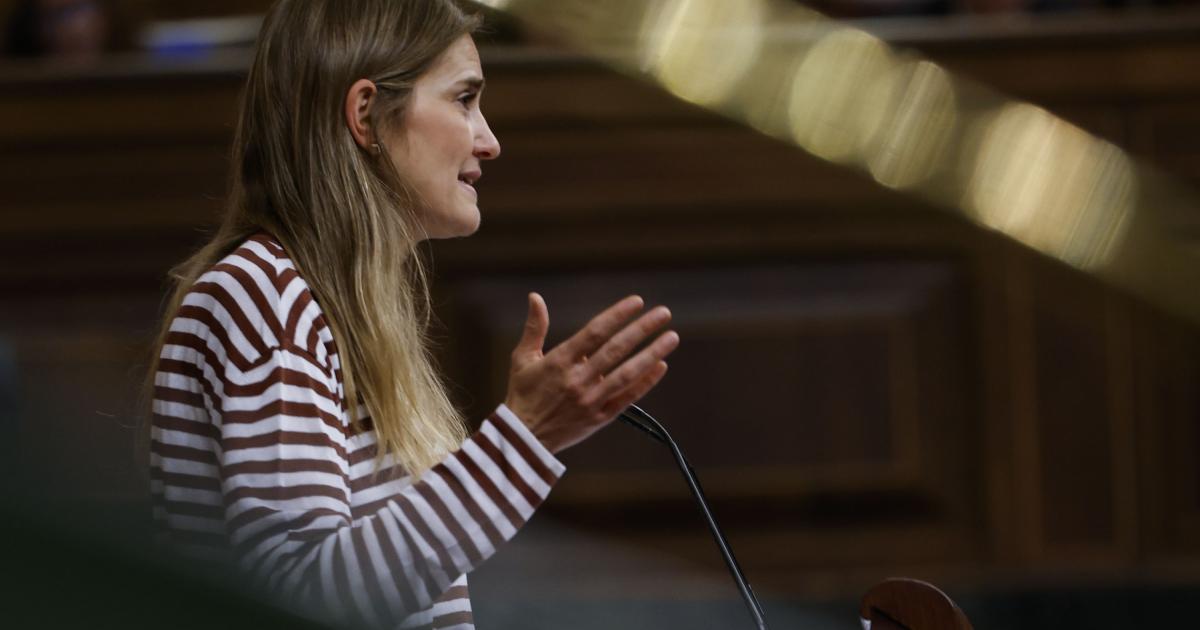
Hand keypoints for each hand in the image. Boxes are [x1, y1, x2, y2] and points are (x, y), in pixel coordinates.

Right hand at [504, 293, 678, 453]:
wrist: (523, 439)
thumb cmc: (523, 394)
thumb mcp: (522, 358)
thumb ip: (534, 327)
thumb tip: (535, 297)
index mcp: (560, 361)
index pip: (595, 332)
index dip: (617, 315)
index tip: (638, 302)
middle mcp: (578, 380)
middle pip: (616, 349)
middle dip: (642, 329)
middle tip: (664, 313)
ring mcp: (591, 400)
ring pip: (626, 374)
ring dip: (651, 354)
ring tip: (671, 337)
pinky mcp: (599, 419)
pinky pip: (627, 399)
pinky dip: (645, 383)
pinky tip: (661, 367)